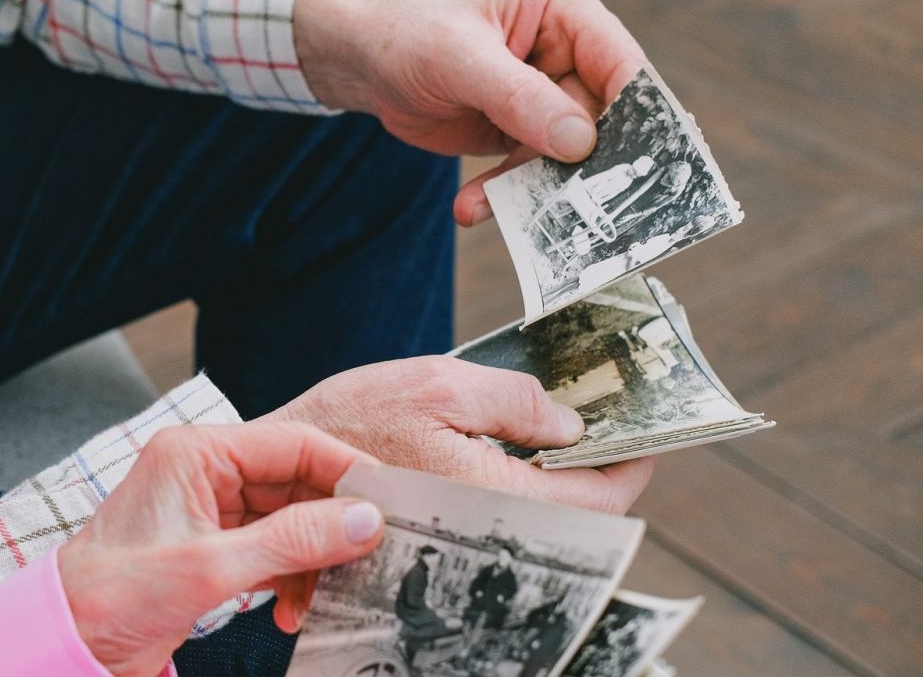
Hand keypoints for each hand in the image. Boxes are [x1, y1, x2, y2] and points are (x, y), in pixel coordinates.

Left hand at [58, 422, 385, 676]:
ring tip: (327, 593)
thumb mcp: (212, 567)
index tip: (389, 501)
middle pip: (297, 483)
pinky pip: (274, 552)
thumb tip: (364, 520)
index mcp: (196, 453)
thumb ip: (293, 541)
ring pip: (291, 521)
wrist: (67, 643)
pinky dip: (292, 579)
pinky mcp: (213, 550)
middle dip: (334, 523)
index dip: (346, 470)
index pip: (292, 443)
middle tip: (372, 553)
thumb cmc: (111, 594)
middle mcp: (205, 474)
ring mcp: (209, 512)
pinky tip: (294, 610)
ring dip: (314, 559)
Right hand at [260, 356, 653, 513]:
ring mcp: (462, 541)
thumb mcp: (435, 382)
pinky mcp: (440, 540)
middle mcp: (482, 530)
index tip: (646, 440)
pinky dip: (511, 494)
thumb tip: (569, 423)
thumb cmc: (347, 420)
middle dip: (593, 475)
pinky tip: (503, 457)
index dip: (629, 466)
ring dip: (553, 484)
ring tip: (553, 438)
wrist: (275, 464)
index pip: (597, 501)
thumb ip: (511, 398)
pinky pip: (495, 525)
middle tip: (599, 431)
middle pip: (571, 519)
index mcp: (491, 494)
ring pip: (536, 522)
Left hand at [292, 0, 648, 225]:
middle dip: (581, 164)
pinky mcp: (518, 132)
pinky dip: (504, 194)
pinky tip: (471, 206)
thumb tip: (579, 141)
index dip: (636, 111)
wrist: (361, 63)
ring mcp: (542, 96)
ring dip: (532, 187)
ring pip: (564, 154)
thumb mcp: (460, 58)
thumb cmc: (407, 35)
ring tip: (489, 205)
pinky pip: (528, 171)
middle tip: (575, 206)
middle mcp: (562, 52)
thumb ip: (519, 97)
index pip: (619, 60)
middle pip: (598, 117)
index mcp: (561, 11)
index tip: (641, 161)